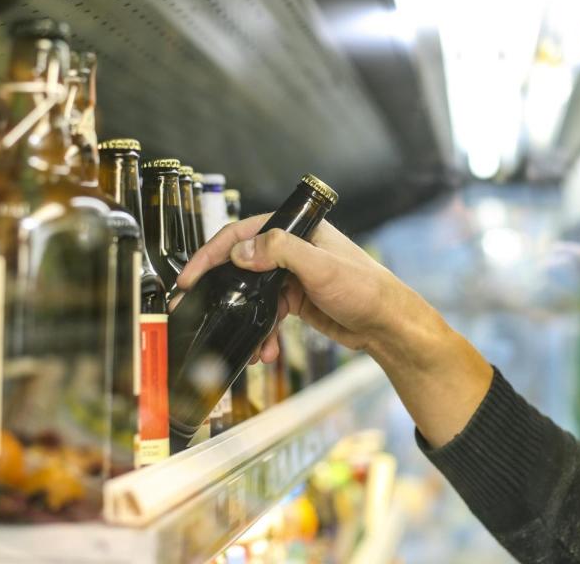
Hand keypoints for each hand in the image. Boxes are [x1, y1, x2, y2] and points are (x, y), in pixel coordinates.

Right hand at [176, 214, 409, 363]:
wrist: (387, 325)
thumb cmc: (366, 289)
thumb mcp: (322, 266)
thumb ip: (281, 252)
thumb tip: (241, 252)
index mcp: (297, 230)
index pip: (242, 234)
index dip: (212, 253)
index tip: (191, 276)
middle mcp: (292, 250)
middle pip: (242, 264)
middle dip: (221, 290)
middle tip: (198, 307)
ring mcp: (292, 276)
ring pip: (252, 295)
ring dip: (245, 319)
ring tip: (246, 343)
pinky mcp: (295, 301)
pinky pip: (266, 314)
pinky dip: (262, 332)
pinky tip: (265, 350)